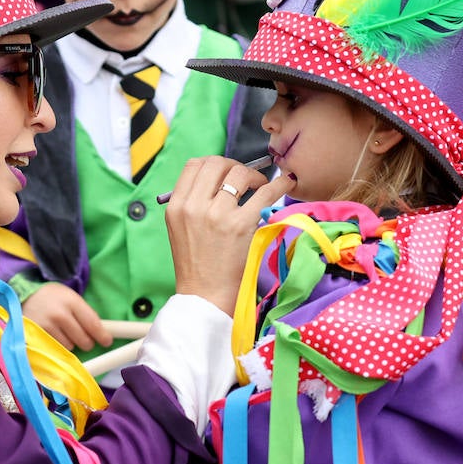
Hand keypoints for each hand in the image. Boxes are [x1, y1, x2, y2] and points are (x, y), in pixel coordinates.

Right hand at [23, 283, 112, 351]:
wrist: (26, 295)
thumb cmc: (54, 298)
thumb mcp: (71, 298)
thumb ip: (85, 314)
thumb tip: (102, 333)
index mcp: (72, 302)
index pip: (93, 324)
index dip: (102, 336)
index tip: (107, 341)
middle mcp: (60, 314)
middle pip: (83, 339)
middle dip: (87, 342)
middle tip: (84, 338)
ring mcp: (48, 326)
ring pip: (70, 346)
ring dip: (71, 343)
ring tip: (63, 332)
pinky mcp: (37, 336)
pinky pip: (56, 349)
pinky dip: (58, 346)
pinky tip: (54, 335)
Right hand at [164, 156, 295, 315]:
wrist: (205, 299)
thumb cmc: (197, 267)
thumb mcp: (181, 231)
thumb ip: (193, 204)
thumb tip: (220, 181)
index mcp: (177, 207)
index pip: (194, 165)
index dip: (214, 164)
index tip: (227, 173)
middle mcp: (194, 207)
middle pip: (217, 164)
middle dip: (235, 166)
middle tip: (247, 180)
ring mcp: (218, 215)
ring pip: (240, 174)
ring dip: (255, 176)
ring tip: (262, 187)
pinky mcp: (241, 226)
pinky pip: (265, 193)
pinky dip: (279, 185)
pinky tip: (285, 185)